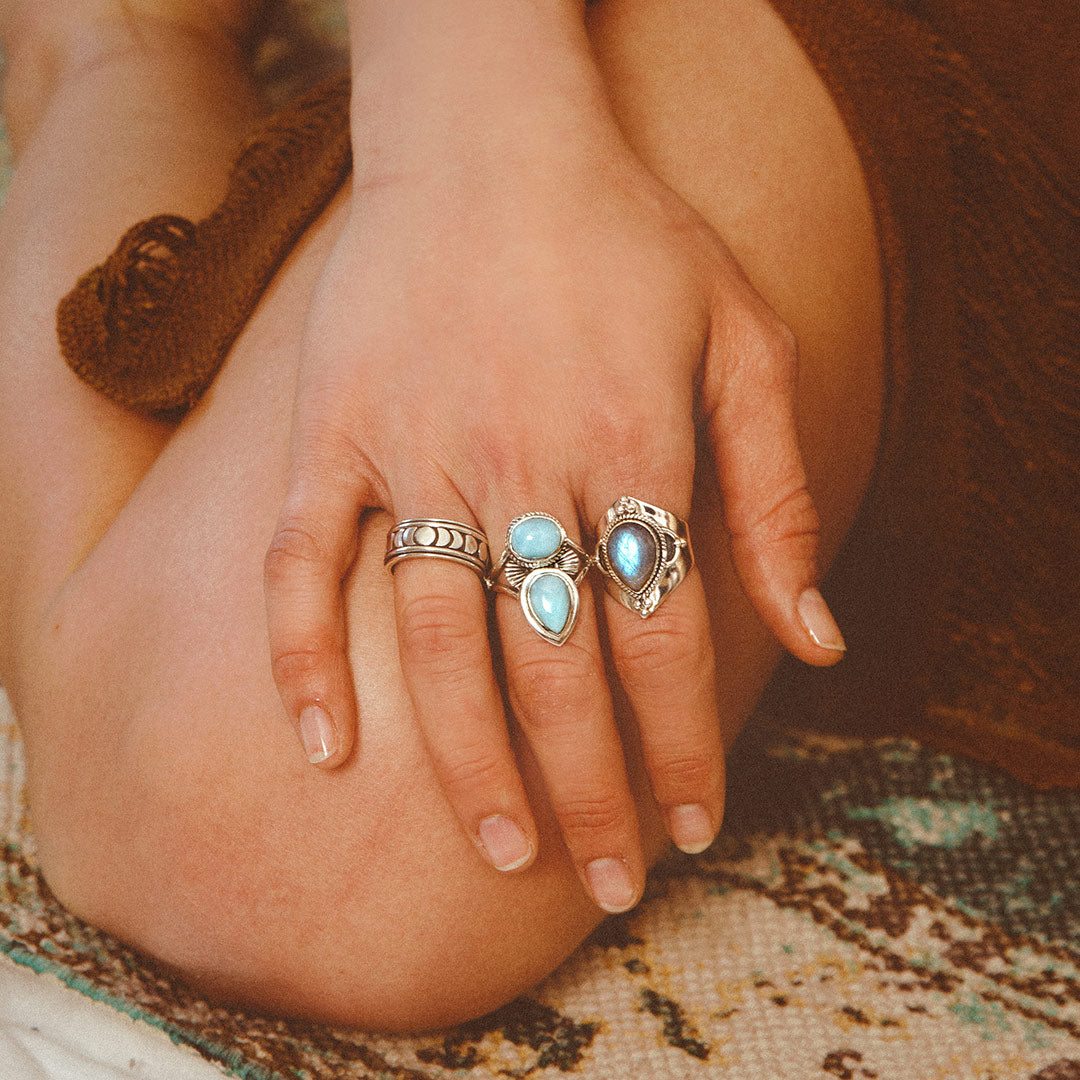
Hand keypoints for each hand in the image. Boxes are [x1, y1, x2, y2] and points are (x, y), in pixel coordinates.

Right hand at [264, 32, 843, 912]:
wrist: (490, 139)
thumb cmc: (628, 238)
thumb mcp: (746, 336)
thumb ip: (782, 489)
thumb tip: (817, 637)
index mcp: (630, 443)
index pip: (667, 639)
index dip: (683, 747)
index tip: (695, 825)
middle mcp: (523, 464)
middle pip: (562, 666)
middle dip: (593, 790)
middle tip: (610, 882)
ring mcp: (416, 452)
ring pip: (443, 641)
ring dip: (474, 762)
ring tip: (506, 850)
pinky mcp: (333, 434)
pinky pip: (302, 562)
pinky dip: (303, 657)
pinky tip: (324, 748)